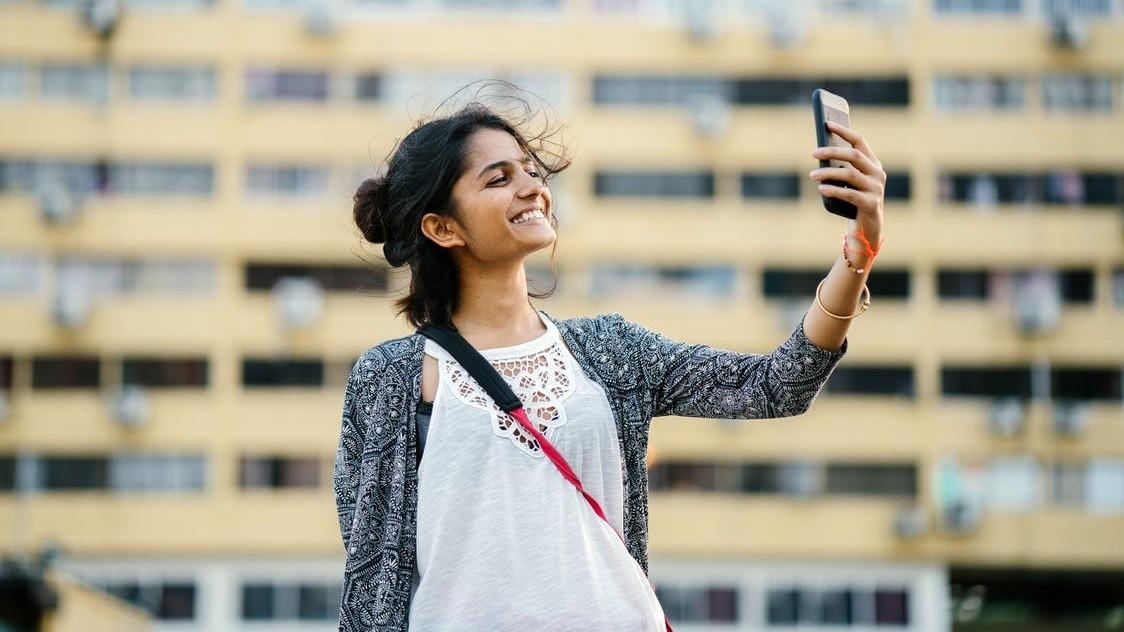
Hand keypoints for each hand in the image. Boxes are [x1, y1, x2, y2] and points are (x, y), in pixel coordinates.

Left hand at [809, 121, 884, 262]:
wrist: (866, 230)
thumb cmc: (853, 202)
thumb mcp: (849, 183)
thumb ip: (842, 168)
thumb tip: (820, 154)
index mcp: (873, 164)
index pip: (859, 141)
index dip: (844, 131)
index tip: (827, 124)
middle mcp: (877, 174)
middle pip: (854, 156)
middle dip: (832, 152)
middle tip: (813, 153)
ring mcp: (876, 189)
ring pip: (850, 174)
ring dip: (828, 173)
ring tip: (812, 175)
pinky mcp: (871, 204)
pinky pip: (850, 194)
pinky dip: (834, 190)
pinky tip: (821, 188)